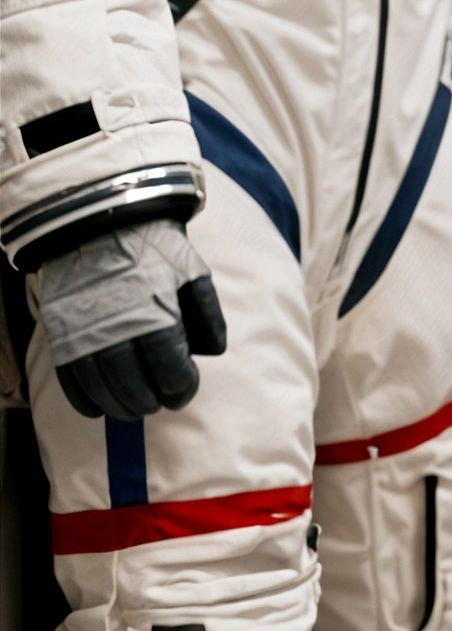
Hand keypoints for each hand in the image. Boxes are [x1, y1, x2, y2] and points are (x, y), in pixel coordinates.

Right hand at [33, 219, 225, 418]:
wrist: (100, 221)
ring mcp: (83, 332)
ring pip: (101, 387)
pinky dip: (83, 399)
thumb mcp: (193, 274)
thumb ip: (208, 316)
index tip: (184, 388)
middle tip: (161, 402)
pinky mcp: (60, 331)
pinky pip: (69, 378)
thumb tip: (211, 352)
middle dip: (151, 401)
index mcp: (155, 316)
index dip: (181, 387)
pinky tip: (98, 408)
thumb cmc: (153, 248)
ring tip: (134, 409)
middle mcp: (116, 329)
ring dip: (120, 406)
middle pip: (134, 386)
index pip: (170, 371)